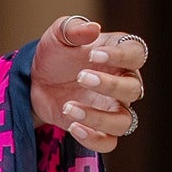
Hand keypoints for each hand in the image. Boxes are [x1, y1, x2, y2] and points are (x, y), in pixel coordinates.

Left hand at [29, 14, 147, 153]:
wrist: (34, 81)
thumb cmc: (54, 54)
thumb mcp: (57, 36)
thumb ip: (73, 29)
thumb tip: (93, 29)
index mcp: (118, 55)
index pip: (136, 53)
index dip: (121, 55)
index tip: (93, 55)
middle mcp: (122, 83)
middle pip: (134, 89)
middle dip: (109, 85)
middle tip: (81, 77)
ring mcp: (112, 108)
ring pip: (125, 122)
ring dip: (99, 118)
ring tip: (69, 107)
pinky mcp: (98, 129)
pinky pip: (109, 142)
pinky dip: (94, 139)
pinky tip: (72, 126)